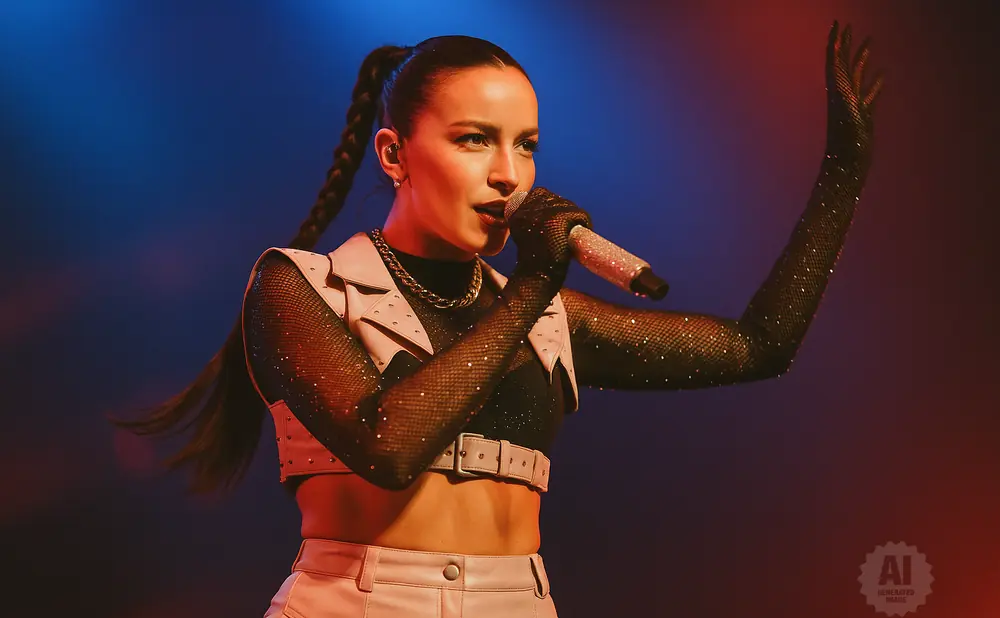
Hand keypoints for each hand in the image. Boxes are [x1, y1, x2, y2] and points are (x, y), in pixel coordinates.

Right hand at [508, 187, 592, 286]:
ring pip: (570, 206)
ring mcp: (544, 211)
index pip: (541, 194)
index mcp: (518, 207)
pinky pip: (580, 215)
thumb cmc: (533, 259)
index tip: (552, 225)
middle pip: (557, 199)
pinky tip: (574, 239)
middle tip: (562, 234)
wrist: (535, 277)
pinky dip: (584, 225)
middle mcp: (529, 206)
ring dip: (574, 220)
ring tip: (567, 237)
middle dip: (564, 213)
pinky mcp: (559, 218)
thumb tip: (552, 202)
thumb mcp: (525, 232)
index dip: (551, 208)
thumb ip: (532, 216)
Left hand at [824, 21, 883, 168]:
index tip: (838, 23)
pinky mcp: (863, 115)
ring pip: (858, 74)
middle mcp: (842, 93)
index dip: (835, 40)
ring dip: (862, 57)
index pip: (834, 58)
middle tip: (850, 25)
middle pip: (844, 62)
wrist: (848, 164)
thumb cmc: (847, 139)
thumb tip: (836, 58)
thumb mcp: (845, 106)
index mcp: (837, 89)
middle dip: (846, 43)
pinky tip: (884, 74)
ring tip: (870, 40)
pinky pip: (870, 93)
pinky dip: (876, 82)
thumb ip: (842, 82)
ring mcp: (853, 104)